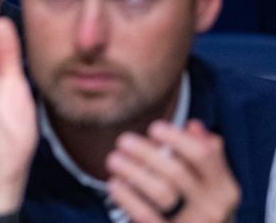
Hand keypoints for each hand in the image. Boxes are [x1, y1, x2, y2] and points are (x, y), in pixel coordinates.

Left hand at [107, 119, 239, 222]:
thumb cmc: (197, 207)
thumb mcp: (208, 183)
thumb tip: (194, 125)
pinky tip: (115, 184)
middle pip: (177, 171)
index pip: (203, 154)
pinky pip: (146, 216)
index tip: (153, 128)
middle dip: (146, 152)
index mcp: (225, 188)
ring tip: (114, 159)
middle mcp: (214, 208)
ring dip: (132, 171)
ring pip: (161, 192)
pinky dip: (128, 198)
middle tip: (123, 140)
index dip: (176, 137)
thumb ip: (205, 153)